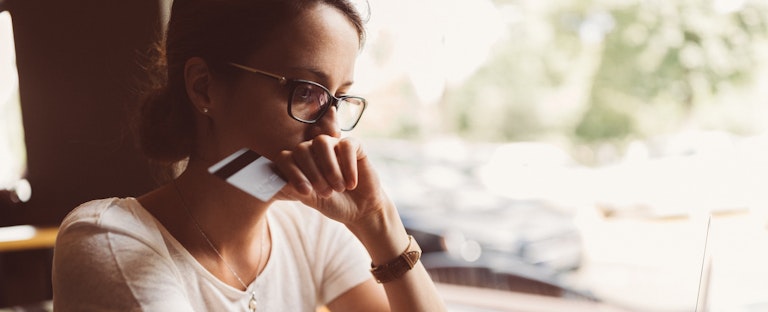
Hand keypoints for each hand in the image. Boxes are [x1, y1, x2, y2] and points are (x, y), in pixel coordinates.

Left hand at [272, 135, 392, 225]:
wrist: (360, 210)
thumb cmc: (333, 203)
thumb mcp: (310, 199)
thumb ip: (293, 189)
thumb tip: (275, 181)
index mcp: (298, 162)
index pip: (285, 158)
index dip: (292, 173)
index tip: (305, 191)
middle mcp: (313, 150)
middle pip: (302, 149)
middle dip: (312, 173)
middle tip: (325, 193)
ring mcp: (333, 145)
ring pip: (322, 142)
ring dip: (329, 168)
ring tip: (338, 188)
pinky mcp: (353, 146)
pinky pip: (346, 145)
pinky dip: (348, 166)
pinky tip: (351, 184)